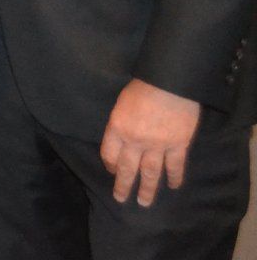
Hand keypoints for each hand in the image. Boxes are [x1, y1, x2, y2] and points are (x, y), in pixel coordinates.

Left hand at [100, 77, 199, 206]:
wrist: (170, 83)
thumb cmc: (142, 87)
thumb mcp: (121, 103)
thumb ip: (120, 122)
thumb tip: (121, 135)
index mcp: (117, 128)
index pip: (109, 154)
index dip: (110, 165)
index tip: (112, 170)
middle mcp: (135, 141)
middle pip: (127, 168)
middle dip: (123, 185)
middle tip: (121, 199)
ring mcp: (158, 145)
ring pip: (151, 173)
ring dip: (148, 189)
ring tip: (144, 203)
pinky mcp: (178, 145)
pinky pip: (175, 166)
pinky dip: (175, 177)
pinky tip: (174, 186)